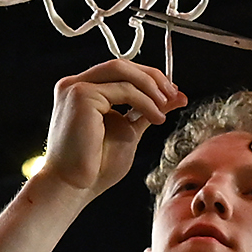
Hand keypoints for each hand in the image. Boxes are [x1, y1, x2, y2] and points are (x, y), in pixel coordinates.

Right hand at [29, 60, 184, 203]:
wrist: (74, 186)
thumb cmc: (95, 166)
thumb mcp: (129, 130)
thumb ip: (148, 110)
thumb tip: (177, 96)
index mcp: (83, 91)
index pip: (119, 72)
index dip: (148, 77)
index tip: (171, 92)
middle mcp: (75, 85)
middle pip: (121, 65)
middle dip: (152, 77)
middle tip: (174, 94)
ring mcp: (76, 88)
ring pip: (123, 70)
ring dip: (151, 86)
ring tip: (166, 106)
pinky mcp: (81, 95)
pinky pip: (123, 89)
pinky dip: (145, 101)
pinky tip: (156, 116)